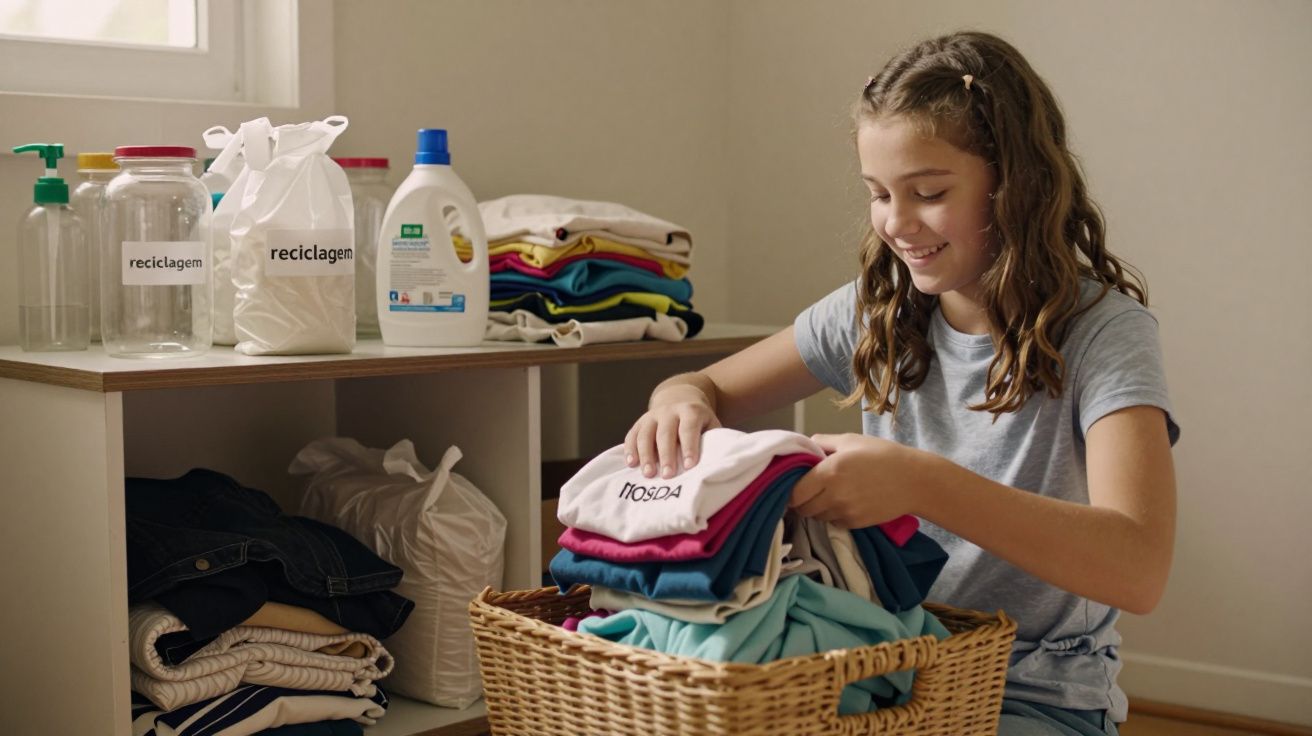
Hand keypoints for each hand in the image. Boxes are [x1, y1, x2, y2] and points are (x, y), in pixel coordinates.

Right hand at [623, 385, 721, 478]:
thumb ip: (712, 440)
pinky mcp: (640, 422)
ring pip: (646, 434)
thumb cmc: (698, 419)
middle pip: (665, 433)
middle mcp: (669, 411)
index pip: (688, 429)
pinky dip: (630, 450)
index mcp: (690, 411)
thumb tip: (714, 463)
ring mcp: (652, 415)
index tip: (689, 466)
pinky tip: (631, 464)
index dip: (689, 447)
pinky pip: (632, 435)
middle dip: (666, 455)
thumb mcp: (710, 423)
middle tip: (668, 476)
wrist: (679, 397)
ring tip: (648, 474)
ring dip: (646, 455)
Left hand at [789, 433, 924, 527]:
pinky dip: (833, 515)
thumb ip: (823, 442)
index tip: (797, 484)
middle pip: (802, 509)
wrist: (914, 481)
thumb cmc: (882, 455)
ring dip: (817, 508)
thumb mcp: (851, 440)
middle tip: (811, 490)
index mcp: (829, 472)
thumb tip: (804, 446)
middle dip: (802, 501)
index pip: (795, 492)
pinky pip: (833, 523)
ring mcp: (845, 512)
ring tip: (830, 494)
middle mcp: (834, 495)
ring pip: (817, 517)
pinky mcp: (855, 524)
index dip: (792, 490)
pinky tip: (845, 502)